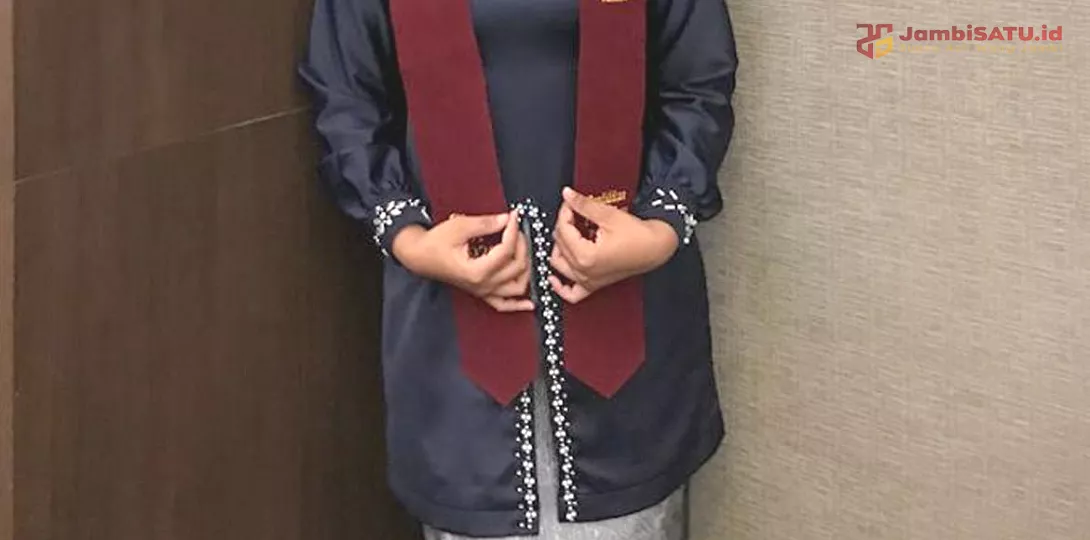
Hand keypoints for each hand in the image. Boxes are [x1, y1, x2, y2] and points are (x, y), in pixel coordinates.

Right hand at [393, 210, 533, 311]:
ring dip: (525, 269)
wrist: (419, 256)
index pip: (506, 251)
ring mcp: (482, 291)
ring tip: (523, 249)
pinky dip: (518, 305)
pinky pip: (503, 305)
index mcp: (477, 271)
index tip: (513, 216)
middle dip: (521, 244)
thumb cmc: (435, 243)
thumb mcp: (460, 227)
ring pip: (517, 287)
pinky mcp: (481, 292)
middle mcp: (482, 285)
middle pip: (516, 267)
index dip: (513, 231)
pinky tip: (530, 304)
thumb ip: (486, 224)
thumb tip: (507, 219)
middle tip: (515, 227)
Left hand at [549, 187, 677, 303]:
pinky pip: (571, 293)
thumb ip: (583, 205)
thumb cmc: (638, 236)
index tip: (569, 202)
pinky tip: (554, 277)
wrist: (656, 248)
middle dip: (564, 225)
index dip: (565, 212)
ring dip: (558, 248)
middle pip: (560, 245)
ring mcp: (588, 281)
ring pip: (559, 265)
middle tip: (573, 212)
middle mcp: (584, 272)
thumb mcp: (608, 215)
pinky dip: (560, 286)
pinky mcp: (594, 285)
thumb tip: (568, 195)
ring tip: (567, 234)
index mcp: (585, 256)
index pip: (563, 230)